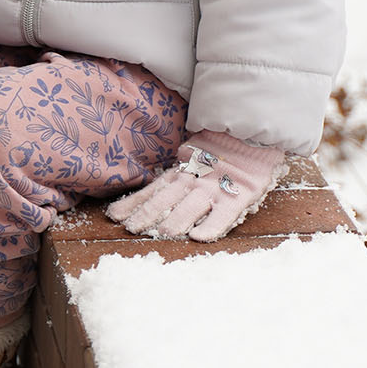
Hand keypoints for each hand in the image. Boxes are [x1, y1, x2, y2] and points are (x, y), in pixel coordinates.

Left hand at [105, 130, 285, 241]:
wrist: (253, 130)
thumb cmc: (222, 147)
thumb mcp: (194, 154)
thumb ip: (178, 166)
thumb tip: (150, 183)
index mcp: (182, 170)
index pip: (153, 189)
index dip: (134, 203)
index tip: (113, 216)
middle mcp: (194, 180)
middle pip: (166, 199)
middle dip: (147, 214)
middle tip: (130, 228)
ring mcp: (215, 187)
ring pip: (191, 206)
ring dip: (175, 220)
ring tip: (161, 233)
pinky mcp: (238, 195)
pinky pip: (224, 214)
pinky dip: (211, 225)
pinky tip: (198, 237)